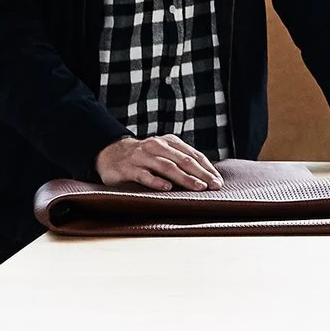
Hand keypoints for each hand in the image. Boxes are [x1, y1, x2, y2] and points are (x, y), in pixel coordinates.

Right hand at [96, 134, 221, 191]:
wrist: (111, 153)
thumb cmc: (144, 157)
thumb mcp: (163, 153)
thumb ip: (181, 161)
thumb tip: (207, 177)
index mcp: (170, 142)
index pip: (193, 155)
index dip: (207, 168)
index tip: (218, 182)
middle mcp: (157, 146)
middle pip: (184, 160)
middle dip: (201, 174)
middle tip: (214, 186)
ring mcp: (142, 156)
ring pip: (167, 167)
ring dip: (184, 178)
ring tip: (197, 187)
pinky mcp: (128, 168)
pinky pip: (144, 175)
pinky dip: (156, 181)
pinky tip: (166, 188)